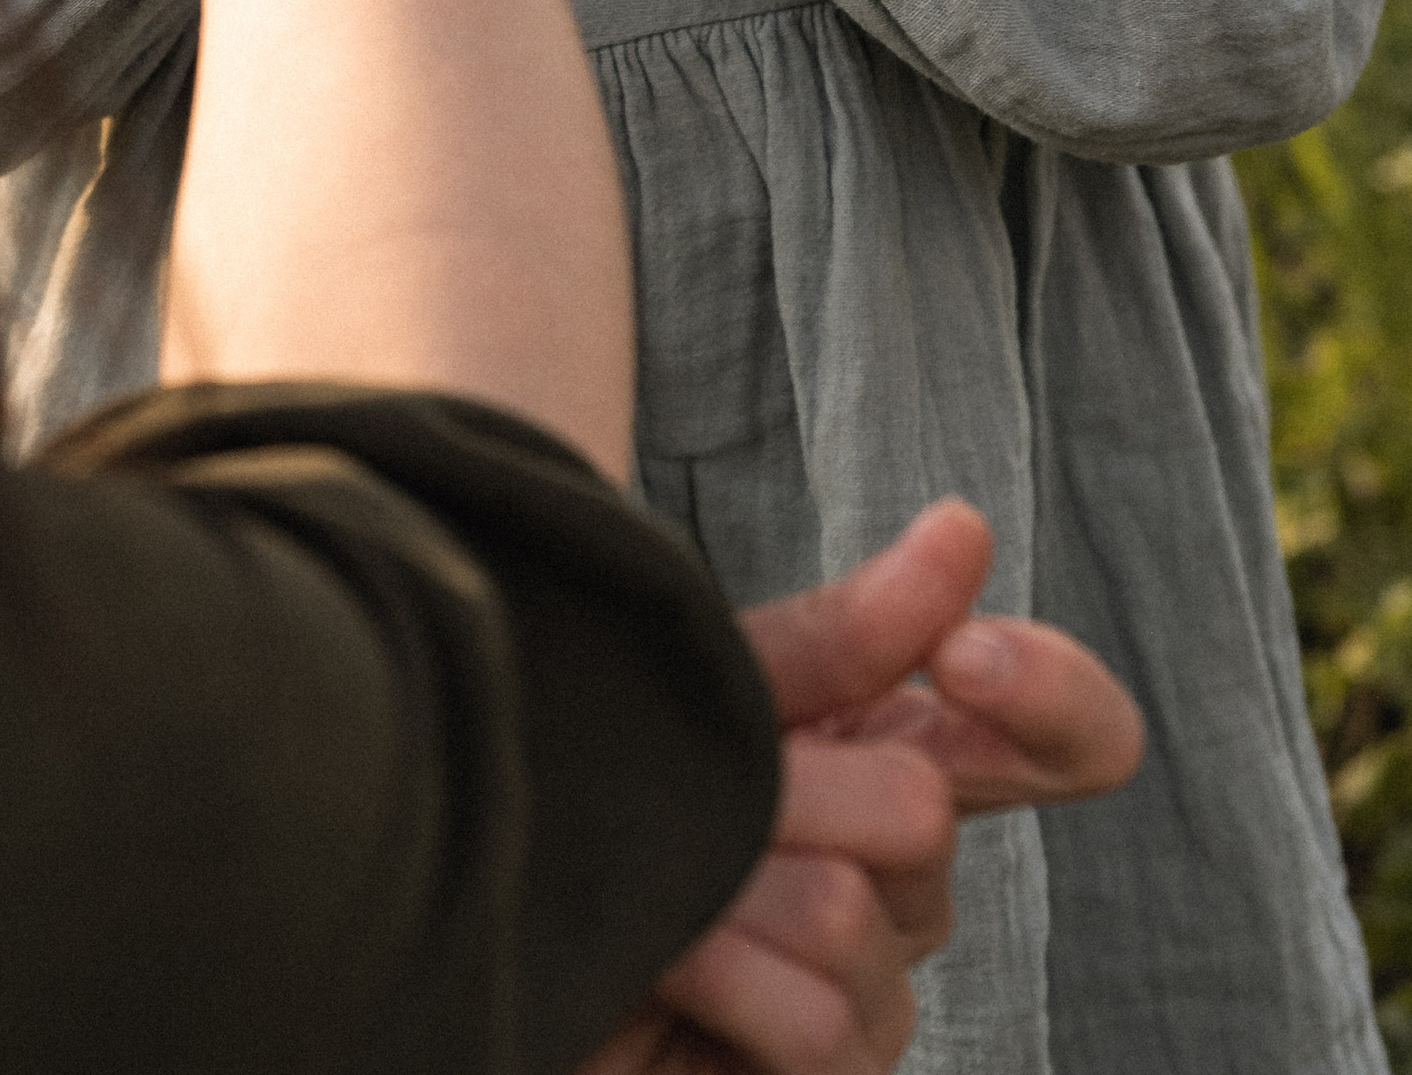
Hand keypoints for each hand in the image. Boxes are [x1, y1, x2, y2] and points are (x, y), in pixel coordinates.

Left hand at [587, 505, 1142, 1074]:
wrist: (490, 907)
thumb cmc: (607, 791)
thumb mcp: (711, 689)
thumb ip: (843, 634)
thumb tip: (969, 530)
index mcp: (897, 760)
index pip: (1066, 738)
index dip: (1052, 694)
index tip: (963, 655)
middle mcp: (904, 884)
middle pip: (924, 810)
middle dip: (786, 784)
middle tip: (693, 787)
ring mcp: (870, 997)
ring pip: (852, 915)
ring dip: (731, 885)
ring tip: (663, 882)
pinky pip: (821, 1028)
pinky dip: (724, 978)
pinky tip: (662, 958)